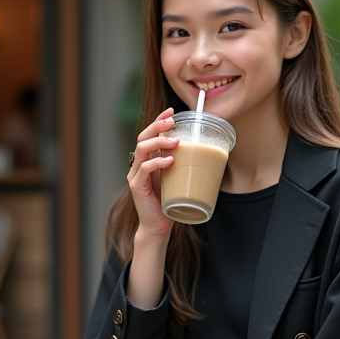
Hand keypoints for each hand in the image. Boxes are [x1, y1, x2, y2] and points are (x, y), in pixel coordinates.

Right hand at [128, 108, 178, 243]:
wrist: (158, 227)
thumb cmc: (169, 203)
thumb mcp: (177, 178)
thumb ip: (182, 164)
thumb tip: (204, 151)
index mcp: (148, 160)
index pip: (149, 134)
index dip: (158, 120)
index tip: (172, 111)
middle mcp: (139, 164)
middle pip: (143, 137)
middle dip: (157, 125)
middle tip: (172, 121)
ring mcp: (136, 175)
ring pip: (142, 149)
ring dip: (158, 141)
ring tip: (174, 141)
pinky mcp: (137, 186)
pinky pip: (144, 168)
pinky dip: (157, 162)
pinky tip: (170, 160)